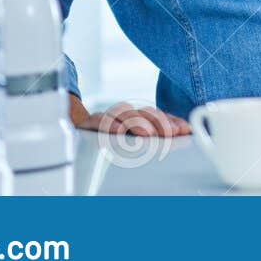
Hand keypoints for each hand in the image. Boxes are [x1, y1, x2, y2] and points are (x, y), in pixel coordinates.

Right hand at [69, 94, 190, 137]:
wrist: (77, 136)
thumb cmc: (111, 147)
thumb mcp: (136, 147)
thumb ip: (157, 143)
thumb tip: (183, 140)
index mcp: (139, 121)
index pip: (159, 118)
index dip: (172, 122)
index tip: (184, 130)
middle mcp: (126, 117)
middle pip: (145, 113)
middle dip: (160, 122)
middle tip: (170, 134)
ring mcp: (109, 119)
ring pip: (124, 113)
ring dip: (137, 122)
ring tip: (148, 134)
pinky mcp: (89, 124)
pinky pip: (99, 120)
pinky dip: (108, 124)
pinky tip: (117, 131)